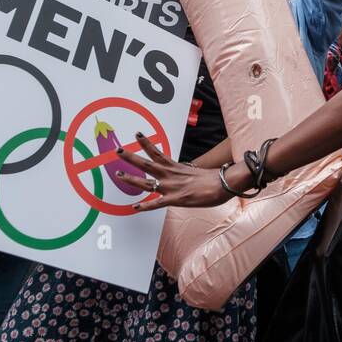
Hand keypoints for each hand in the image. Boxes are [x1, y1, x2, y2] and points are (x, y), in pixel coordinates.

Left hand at [117, 133, 236, 209]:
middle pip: (146, 163)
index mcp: (175, 167)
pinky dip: (145, 206)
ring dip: (131, 179)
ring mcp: (171, 187)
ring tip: (118, 175)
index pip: (157, 152)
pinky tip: (135, 208)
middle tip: (118, 150)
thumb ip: (186, 174)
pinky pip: (157, 204)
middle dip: (130, 157)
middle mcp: (170, 175)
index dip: (146, 143)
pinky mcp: (176, 199)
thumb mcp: (196, 172)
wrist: (223, 183)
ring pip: (147, 182)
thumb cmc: (214, 178)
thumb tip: (186, 175)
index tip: (137, 134)